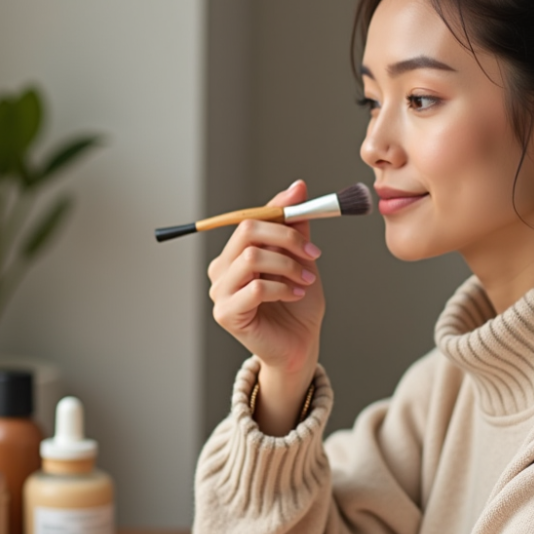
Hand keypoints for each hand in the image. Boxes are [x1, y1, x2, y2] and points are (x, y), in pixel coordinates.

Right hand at [208, 180, 324, 434]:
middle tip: (313, 253)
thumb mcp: (301, 259)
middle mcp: (222, 270)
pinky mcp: (226, 314)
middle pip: (246, 232)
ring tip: (306, 281)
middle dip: (286, 237)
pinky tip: (296, 295)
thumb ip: (295, 227)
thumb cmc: (298, 305)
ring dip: (287, 266)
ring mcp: (219, 292)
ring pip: (251, 258)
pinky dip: (282, 288)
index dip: (276, 208)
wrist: (300, 346)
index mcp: (235, 254)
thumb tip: (298, 187)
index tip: (303, 200)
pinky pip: (255, 288)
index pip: (249, 218)